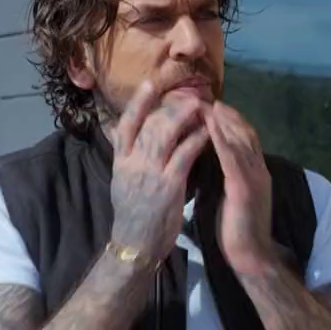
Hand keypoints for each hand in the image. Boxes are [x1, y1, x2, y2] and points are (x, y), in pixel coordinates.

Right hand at [108, 80, 209, 262]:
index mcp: (121, 160)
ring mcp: (151, 171)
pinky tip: (209, 132)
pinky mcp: (169, 183)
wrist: (135, 245)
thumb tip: (122, 133)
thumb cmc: (132, 215)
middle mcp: (133, 161)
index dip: (138, 102)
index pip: (126, 123)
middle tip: (190, 95)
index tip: (151, 84)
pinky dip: (198, 138)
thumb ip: (125, 156)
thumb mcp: (121, 181)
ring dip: (186, 116)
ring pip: (167, 132)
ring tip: (202, 107)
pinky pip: (185, 153)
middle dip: (171, 106)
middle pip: (151, 122)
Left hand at [206, 103, 277, 275]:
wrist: (251, 258)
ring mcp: (254, 178)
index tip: (213, 106)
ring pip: (241, 141)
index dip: (230, 121)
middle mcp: (258, 170)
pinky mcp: (244, 189)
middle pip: (244, 133)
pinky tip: (210, 126)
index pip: (245, 139)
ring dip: (223, 121)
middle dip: (226, 115)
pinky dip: (222, 140)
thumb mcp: (230, 197)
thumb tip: (209, 162)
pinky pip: (233, 159)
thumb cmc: (237, 232)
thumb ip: (226, 178)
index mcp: (255, 173)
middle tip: (207, 97)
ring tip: (207, 104)